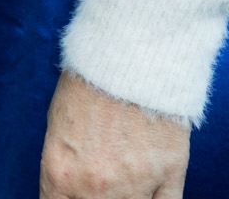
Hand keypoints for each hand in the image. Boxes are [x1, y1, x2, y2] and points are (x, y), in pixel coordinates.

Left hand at [40, 72, 188, 198]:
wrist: (128, 44)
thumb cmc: (89, 78)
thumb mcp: (59, 123)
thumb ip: (65, 168)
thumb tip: (69, 192)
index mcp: (61, 172)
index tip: (75, 194)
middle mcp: (95, 186)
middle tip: (100, 183)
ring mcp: (134, 184)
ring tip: (122, 181)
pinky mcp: (170, 173)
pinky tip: (148, 192)